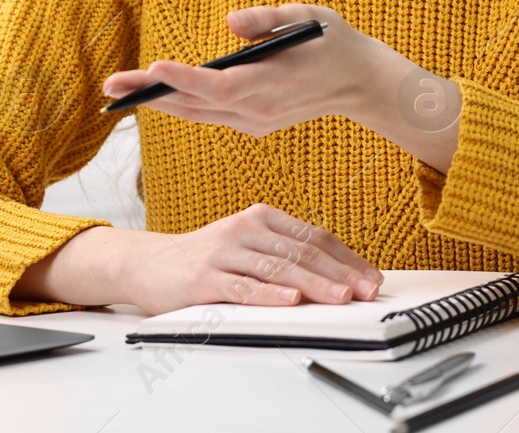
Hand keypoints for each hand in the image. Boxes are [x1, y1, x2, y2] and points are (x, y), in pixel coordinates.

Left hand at [101, 3, 410, 137]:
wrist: (361, 82)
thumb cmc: (332, 40)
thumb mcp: (307, 16)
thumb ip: (267, 18)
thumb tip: (230, 21)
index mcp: (270, 84)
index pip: (217, 85)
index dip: (183, 78)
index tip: (153, 67)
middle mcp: (258, 110)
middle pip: (195, 105)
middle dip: (150, 95)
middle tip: (109, 85)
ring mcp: (255, 122)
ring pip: (197, 115)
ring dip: (157, 103)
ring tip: (117, 93)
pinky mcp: (254, 125)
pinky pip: (209, 116)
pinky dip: (180, 106)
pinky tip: (153, 97)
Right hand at [121, 204, 382, 314]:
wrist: (147, 262)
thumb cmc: (204, 258)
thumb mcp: (247, 245)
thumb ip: (284, 255)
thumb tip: (336, 277)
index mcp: (261, 217)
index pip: (314, 236)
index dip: (347, 258)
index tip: (372, 277)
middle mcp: (245, 229)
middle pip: (302, 251)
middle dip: (340, 273)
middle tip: (366, 290)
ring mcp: (224, 252)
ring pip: (278, 268)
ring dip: (314, 284)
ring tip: (341, 297)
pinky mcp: (204, 278)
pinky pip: (243, 286)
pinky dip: (269, 294)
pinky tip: (290, 300)